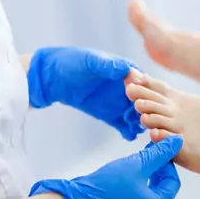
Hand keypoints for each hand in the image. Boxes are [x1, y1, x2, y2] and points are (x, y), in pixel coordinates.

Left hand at [27, 47, 144, 140]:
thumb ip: (107, 66)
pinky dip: (128, 131)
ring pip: (135, 114)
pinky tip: (129, 136)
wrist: (53, 77)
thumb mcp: (90, 62)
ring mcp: (119, 102)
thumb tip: (126, 70)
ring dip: (139, 122)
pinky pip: (123, 125)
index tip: (141, 99)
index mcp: (125, 71)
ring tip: (137, 128)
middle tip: (142, 117)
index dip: (145, 91)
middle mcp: (127, 88)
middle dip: (145, 110)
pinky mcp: (110, 115)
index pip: (142, 82)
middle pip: (143, 101)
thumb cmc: (72, 62)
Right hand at [30, 136, 182, 198]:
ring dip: (149, 178)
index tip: (158, 151)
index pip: (173, 183)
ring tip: (140, 162)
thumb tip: (177, 142)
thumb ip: (159, 153)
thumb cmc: (110, 184)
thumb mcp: (137, 164)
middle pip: (163, 190)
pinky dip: (138, 187)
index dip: (168, 164)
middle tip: (151, 155)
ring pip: (150, 195)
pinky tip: (129, 175)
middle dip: (159, 171)